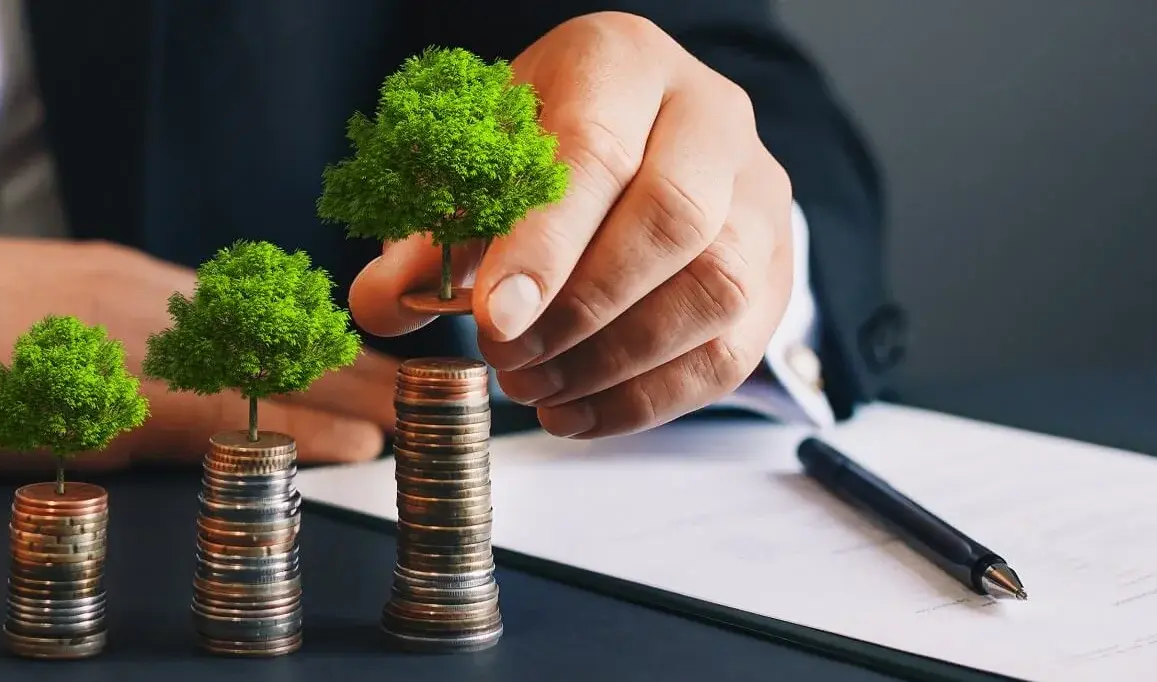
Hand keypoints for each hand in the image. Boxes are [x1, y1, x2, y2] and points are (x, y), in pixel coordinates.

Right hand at [0, 215, 399, 472]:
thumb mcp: (21, 338)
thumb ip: (88, 363)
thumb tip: (135, 410)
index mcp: (122, 289)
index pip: (251, 318)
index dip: (327, 349)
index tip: (390, 370)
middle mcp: (138, 300)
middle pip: (280, 335)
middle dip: (364, 368)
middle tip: (443, 397)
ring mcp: (121, 339)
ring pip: (267, 369)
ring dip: (355, 399)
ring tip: (431, 425)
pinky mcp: (96, 386)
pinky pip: (221, 414)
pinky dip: (297, 432)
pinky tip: (353, 450)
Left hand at [350, 12, 794, 438]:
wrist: (631, 143)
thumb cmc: (541, 152)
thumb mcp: (472, 168)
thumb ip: (424, 235)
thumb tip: (380, 303)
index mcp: (621, 64)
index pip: (595, 152)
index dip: (543, 246)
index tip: (492, 318)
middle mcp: (709, 116)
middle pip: (674, 218)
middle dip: (582, 309)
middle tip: (508, 357)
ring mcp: (758, 193)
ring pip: (716, 288)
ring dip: (615, 361)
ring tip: (536, 388)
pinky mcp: (776, 269)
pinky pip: (731, 349)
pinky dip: (648, 398)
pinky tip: (578, 412)